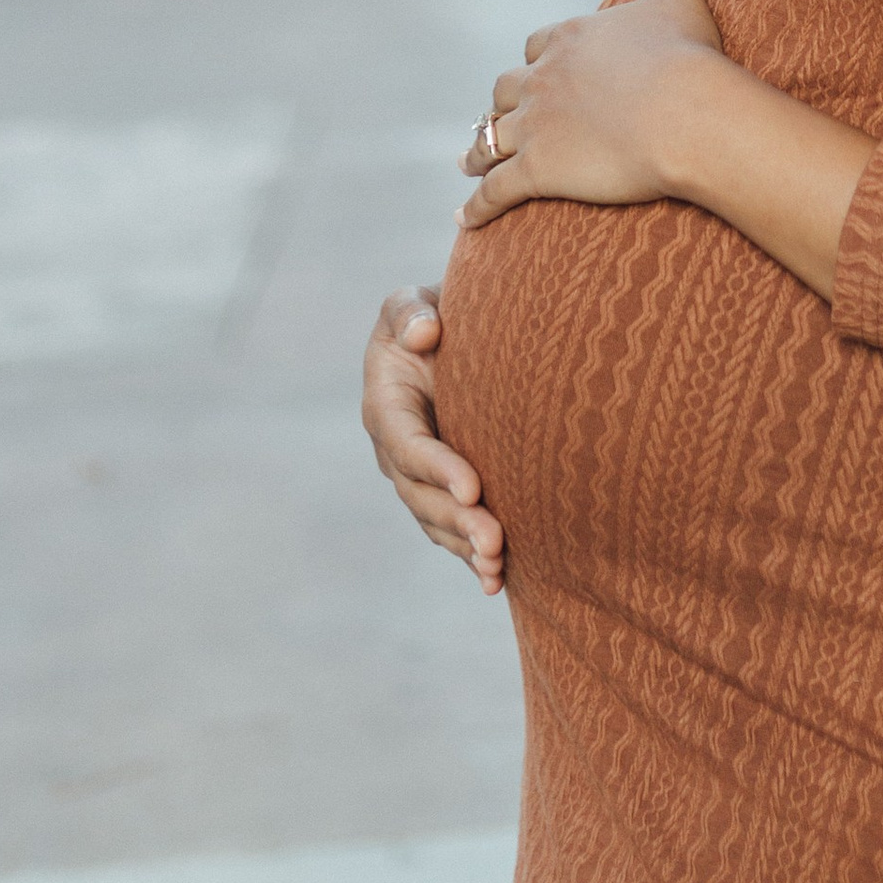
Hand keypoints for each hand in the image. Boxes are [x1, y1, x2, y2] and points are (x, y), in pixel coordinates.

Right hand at [361, 288, 504, 593]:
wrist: (451, 337)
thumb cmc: (433, 313)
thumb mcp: (410, 302)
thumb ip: (409, 312)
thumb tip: (425, 333)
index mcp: (385, 405)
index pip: (408, 443)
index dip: (437, 467)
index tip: (473, 486)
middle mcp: (396, 450)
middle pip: (422, 495)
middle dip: (457, 520)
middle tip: (495, 540)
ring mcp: (417, 477)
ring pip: (436, 522)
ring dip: (465, 547)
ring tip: (497, 566)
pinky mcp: (442, 492)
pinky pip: (451, 531)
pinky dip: (471, 557)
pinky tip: (496, 580)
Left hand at [459, 0, 725, 231]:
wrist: (686, 113)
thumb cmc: (687, 56)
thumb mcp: (677, 1)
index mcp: (569, 39)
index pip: (537, 46)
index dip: (537, 61)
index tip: (537, 72)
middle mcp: (543, 79)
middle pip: (505, 90)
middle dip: (501, 103)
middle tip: (497, 117)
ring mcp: (535, 125)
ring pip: (490, 138)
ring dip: (476, 151)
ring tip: (466, 162)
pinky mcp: (536, 170)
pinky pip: (495, 191)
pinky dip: (476, 207)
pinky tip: (462, 219)